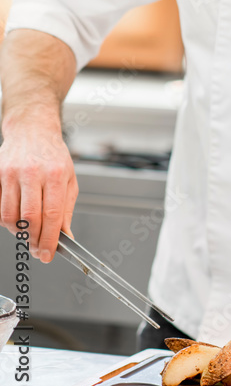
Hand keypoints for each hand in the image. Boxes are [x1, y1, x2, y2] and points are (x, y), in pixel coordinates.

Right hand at [0, 109, 77, 261]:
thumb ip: (66, 209)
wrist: (32, 131)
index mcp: (55, 173)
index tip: (49, 254)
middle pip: (30, 218)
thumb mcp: (69, 179)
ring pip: (10, 216)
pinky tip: (17, 219)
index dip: (50, 239)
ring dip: (19, 233)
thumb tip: (66, 236)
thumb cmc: (52, 155)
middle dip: (34, 240)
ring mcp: (11, 173)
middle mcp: (32, 172)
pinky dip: (7, 220)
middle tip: (38, 250)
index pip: (52, 214)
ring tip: (28, 233)